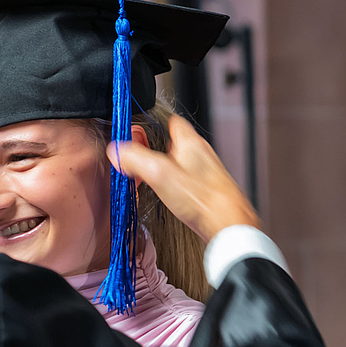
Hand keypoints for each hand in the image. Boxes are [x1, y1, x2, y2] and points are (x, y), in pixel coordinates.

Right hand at [107, 114, 259, 241]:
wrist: (229, 226)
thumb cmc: (203, 200)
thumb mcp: (160, 174)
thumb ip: (135, 159)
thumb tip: (116, 151)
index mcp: (191, 142)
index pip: (172, 120)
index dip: (154, 123)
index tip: (140, 133)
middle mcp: (201, 154)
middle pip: (174, 142)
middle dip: (155, 149)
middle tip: (141, 160)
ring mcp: (206, 172)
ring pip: (180, 162)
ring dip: (165, 168)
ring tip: (152, 179)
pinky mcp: (208, 189)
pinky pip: (187, 179)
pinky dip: (175, 184)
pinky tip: (169, 196)